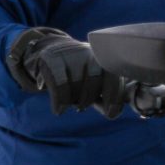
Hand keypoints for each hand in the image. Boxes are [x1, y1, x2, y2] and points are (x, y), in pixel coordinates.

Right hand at [7, 28, 126, 117]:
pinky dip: (60, 102)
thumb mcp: (95, 82)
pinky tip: (58, 110)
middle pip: (94, 82)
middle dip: (88, 100)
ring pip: (76, 85)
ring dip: (73, 101)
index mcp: (103, 57)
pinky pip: (59, 86)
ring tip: (69, 101)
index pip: (113, 77)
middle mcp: (88, 51)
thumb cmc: (78, 73)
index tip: (110, 113)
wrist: (50, 52)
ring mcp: (69, 53)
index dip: (114, 97)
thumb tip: (112, 113)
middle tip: (81, 107)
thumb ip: (107, 96)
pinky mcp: (50, 58)